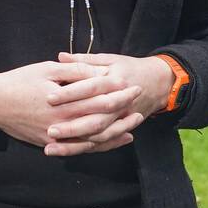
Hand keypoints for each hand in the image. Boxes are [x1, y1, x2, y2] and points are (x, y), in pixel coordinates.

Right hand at [0, 61, 139, 151]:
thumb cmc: (20, 81)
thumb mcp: (46, 70)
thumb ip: (74, 72)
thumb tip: (98, 74)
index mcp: (63, 101)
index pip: (98, 98)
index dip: (118, 93)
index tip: (133, 86)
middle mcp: (63, 122)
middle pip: (100, 119)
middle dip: (122, 111)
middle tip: (139, 102)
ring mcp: (57, 136)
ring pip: (93, 138)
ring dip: (116, 132)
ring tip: (134, 125)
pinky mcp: (51, 144)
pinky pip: (80, 149)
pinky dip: (99, 146)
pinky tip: (114, 141)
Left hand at [44, 52, 175, 154]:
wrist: (159, 82)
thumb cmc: (130, 68)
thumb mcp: (110, 59)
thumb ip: (84, 60)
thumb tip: (61, 56)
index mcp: (116, 81)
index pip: (91, 88)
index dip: (70, 93)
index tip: (49, 98)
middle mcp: (120, 103)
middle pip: (95, 118)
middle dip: (72, 127)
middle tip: (49, 129)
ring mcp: (122, 119)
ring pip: (99, 136)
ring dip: (75, 143)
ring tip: (52, 146)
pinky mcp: (121, 128)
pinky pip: (103, 143)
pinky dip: (86, 149)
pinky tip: (66, 151)